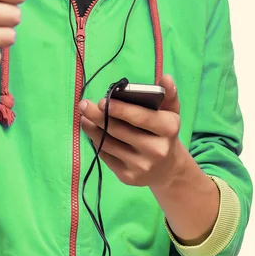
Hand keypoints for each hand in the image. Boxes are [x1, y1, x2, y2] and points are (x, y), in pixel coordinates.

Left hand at [79, 75, 183, 189]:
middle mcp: (156, 150)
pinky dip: (96, 142)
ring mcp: (142, 166)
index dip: (120, 109)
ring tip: (83, 116)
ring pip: (109, 144)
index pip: (141, 118)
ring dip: (92, 129)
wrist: (168, 168)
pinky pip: (106, 157)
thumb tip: (165, 77)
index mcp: (168, 129)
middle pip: (120, 130)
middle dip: (98, 116)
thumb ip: (168, 93)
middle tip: (83, 104)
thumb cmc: (164, 132)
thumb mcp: (171, 112)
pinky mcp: (128, 177)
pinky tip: (90, 131)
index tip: (102, 100)